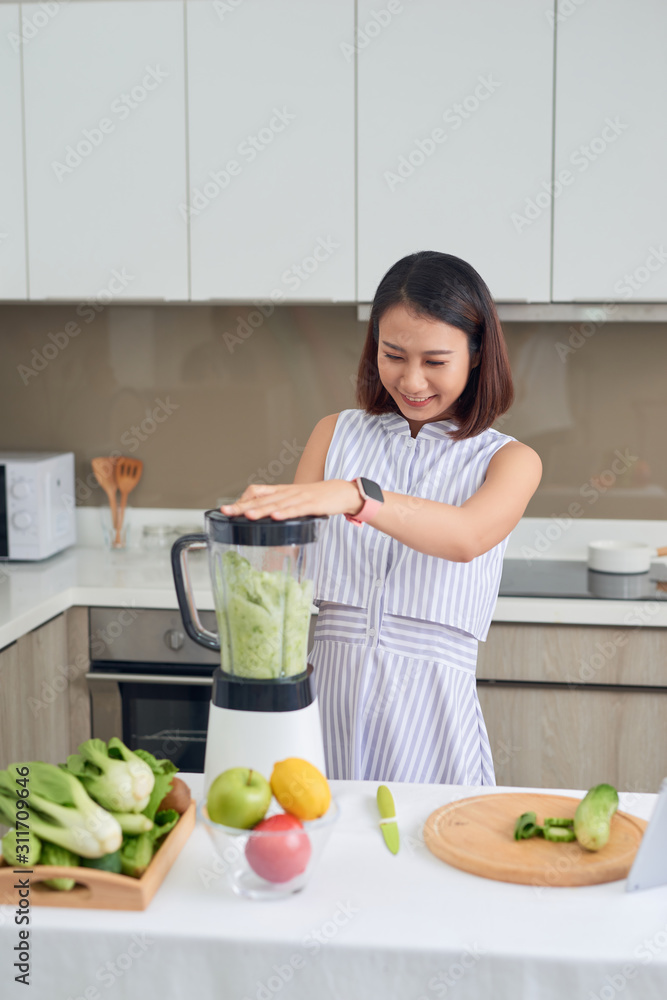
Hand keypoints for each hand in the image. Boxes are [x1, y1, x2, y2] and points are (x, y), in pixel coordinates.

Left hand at [220, 480, 362, 519]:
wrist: (342, 492)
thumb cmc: (317, 497)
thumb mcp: (294, 499)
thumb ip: (279, 506)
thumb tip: (263, 517)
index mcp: (282, 492)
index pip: (257, 492)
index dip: (242, 500)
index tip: (227, 510)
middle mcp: (288, 493)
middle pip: (262, 498)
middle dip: (243, 506)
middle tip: (226, 511)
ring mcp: (300, 498)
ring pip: (277, 504)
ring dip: (262, 510)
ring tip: (247, 516)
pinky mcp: (313, 505)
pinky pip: (297, 509)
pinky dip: (286, 513)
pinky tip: (276, 517)